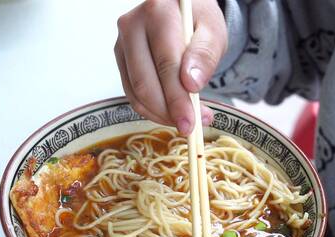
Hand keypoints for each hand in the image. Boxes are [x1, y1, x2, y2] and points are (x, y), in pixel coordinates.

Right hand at [114, 0, 227, 134]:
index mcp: (158, 12)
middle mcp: (132, 26)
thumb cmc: (199, 20)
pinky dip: (152, 109)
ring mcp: (122, 43)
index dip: (177, 98)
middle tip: (191, 127)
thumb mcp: (213, 31)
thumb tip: (191, 84)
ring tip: (187, 120)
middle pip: (145, 82)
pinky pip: (132, 93)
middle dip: (168, 112)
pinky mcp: (120, 59)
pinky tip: (172, 113)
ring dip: (160, 114)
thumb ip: (205, 54)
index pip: (166, 64)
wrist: (182, 11)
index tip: (190, 122)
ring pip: (135, 92)